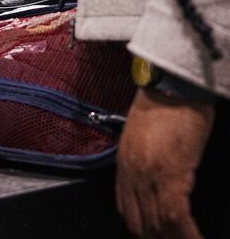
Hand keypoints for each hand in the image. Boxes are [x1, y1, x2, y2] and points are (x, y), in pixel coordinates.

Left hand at [115, 88, 214, 238]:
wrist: (171, 86)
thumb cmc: (164, 107)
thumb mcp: (144, 138)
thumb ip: (144, 162)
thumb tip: (157, 182)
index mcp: (124, 165)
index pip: (126, 209)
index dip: (140, 229)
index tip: (152, 237)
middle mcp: (131, 173)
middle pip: (140, 222)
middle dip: (156, 238)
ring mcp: (149, 174)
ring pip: (157, 223)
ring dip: (174, 238)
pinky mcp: (170, 173)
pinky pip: (174, 215)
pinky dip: (186, 233)